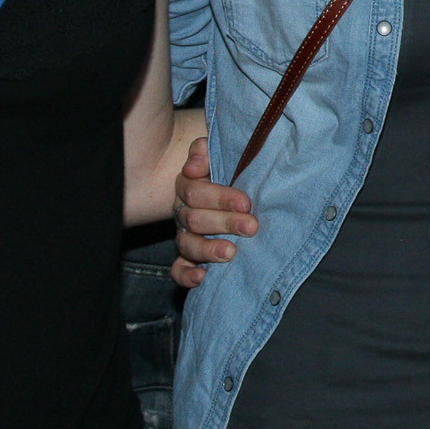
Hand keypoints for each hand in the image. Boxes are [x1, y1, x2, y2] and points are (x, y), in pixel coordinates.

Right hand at [170, 135, 255, 288]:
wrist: (230, 186)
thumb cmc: (228, 170)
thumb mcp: (217, 155)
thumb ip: (203, 150)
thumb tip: (195, 165)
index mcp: (188, 186)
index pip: (196, 192)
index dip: (220, 198)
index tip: (245, 203)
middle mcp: (184, 212)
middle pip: (195, 220)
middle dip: (225, 223)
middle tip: (251, 227)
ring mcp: (185, 236)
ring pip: (187, 245)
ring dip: (208, 250)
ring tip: (231, 253)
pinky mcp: (187, 258)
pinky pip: (179, 269)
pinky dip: (187, 275)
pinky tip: (202, 278)